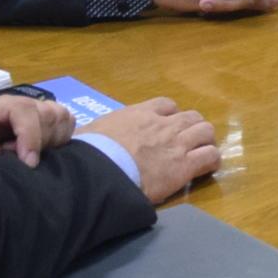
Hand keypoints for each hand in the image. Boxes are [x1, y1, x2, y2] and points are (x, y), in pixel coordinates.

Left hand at [0, 94, 73, 166]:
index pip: (22, 109)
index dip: (30, 134)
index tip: (29, 162)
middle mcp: (16, 104)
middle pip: (45, 112)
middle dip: (40, 142)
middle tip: (23, 162)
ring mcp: (33, 109)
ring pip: (60, 115)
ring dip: (53, 140)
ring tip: (33, 156)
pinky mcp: (46, 119)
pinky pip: (67, 122)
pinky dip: (62, 138)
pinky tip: (45, 151)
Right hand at [79, 97, 221, 202]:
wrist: (100, 173)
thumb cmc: (89, 153)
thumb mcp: (86, 133)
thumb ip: (91, 131)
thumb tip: (66, 132)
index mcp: (139, 114)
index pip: (166, 105)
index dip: (170, 115)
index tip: (167, 127)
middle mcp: (162, 124)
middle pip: (192, 117)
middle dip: (193, 128)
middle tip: (188, 143)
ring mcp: (176, 144)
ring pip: (206, 132)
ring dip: (205, 142)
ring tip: (200, 154)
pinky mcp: (184, 166)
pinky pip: (210, 156)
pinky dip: (211, 161)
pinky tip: (206, 169)